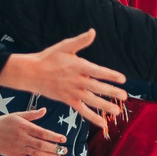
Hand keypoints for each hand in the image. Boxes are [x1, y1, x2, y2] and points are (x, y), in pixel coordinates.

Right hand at [0, 30, 126, 130]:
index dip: (110, 75)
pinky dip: (93, 117)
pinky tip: (103, 123)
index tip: (122, 79)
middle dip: (112, 92)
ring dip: (105, 106)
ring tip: (117, 111)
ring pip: (91, 101)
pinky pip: (82, 110)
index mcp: (78, 66)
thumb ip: (80, 41)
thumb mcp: (65, 46)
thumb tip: (93, 31)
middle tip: (125, 96)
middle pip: (97, 87)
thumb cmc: (49, 57)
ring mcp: (72, 92)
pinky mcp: (68, 100)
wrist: (31, 73)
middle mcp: (77, 80)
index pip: (98, 71)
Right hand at [0, 109, 65, 155]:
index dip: (54, 136)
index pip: (43, 132)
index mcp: (24, 127)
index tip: (63, 139)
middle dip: (54, 148)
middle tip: (64, 150)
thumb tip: (44, 110)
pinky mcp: (14, 155)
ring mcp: (18, 148)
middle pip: (41, 144)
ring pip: (36, 153)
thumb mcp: (17, 115)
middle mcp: (22, 138)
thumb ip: (32, 114)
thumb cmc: (3, 122)